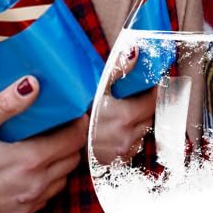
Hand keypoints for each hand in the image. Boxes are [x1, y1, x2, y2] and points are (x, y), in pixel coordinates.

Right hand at [0, 77, 86, 212]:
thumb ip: (7, 104)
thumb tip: (35, 83)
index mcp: (27, 163)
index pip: (74, 140)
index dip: (78, 121)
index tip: (71, 107)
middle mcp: (32, 189)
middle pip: (71, 160)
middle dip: (71, 139)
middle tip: (58, 119)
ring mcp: (23, 207)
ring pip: (60, 181)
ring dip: (60, 161)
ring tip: (43, 139)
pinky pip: (43, 197)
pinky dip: (46, 180)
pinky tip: (27, 165)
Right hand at [89, 47, 156, 164]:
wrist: (59, 144)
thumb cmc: (78, 113)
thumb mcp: (97, 87)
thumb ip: (118, 69)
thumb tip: (135, 52)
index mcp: (125, 117)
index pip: (153, 100)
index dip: (151, 89)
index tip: (147, 82)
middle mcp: (127, 137)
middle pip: (149, 115)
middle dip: (144, 103)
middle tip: (131, 95)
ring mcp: (124, 151)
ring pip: (143, 130)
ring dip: (138, 120)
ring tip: (121, 111)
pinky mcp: (120, 160)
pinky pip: (134, 143)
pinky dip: (130, 134)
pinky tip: (116, 127)